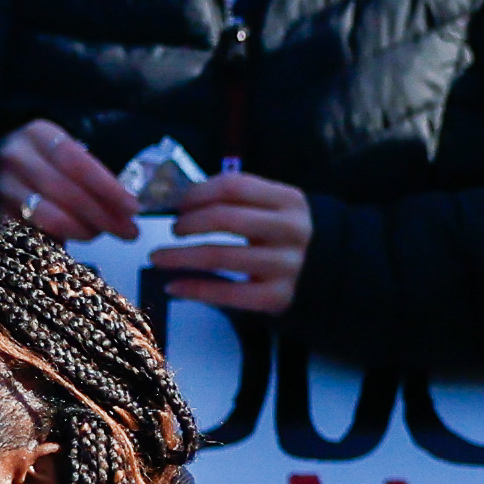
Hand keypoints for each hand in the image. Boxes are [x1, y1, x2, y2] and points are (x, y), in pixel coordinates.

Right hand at [0, 119, 137, 241]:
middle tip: (129, 231)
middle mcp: (15, 157)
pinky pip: (29, 233)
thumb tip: (126, 209)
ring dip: (82, 230)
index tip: (132, 208)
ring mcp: (0, 185)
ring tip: (101, 233)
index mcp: (39, 134)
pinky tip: (74, 242)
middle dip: (102, 215)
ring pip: (46, 215)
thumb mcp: (68, 150)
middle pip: (64, 190)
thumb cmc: (46, 157)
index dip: (107, 187)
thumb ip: (93, 174)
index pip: (76, 161)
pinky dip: (56, 241)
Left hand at [149, 168, 307, 312]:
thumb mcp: (271, 207)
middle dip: (188, 223)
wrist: (325, 273)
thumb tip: (177, 198)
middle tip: (173, 229)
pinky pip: (228, 293)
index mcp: (290, 200)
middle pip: (226, 218)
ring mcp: (287, 265)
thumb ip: (236, 199)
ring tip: (158, 258)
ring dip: (180, 257)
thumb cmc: (282, 235)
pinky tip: (174, 287)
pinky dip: (195, 289)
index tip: (179, 203)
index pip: (234, 186)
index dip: (198, 192)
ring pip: (221, 256)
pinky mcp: (278, 297)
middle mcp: (292, 230)